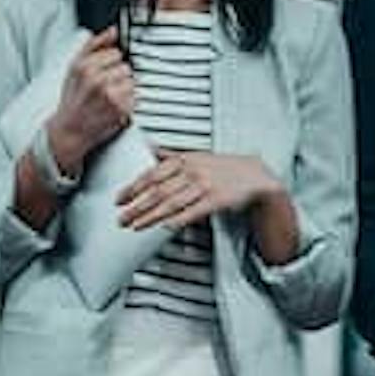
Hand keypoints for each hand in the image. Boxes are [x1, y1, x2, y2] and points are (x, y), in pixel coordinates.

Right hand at [46, 28, 135, 174]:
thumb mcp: (74, 67)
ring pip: (131, 80)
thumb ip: (94, 45)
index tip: (101, 72)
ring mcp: (111, 95)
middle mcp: (98, 80)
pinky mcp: (122, 109)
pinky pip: (134, 96)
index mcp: (85, 66)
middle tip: (103, 87)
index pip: (115, 52)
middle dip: (117, 75)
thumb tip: (113, 30)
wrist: (70, 130)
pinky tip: (112, 106)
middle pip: (125, 66)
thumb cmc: (72, 98)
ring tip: (107, 96)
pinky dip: (126, 101)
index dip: (109, 62)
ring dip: (123, 88)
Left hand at [115, 149, 277, 231]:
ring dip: (150, 216)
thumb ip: (171, 156)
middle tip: (121, 218)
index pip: (151, 174)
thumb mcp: (197, 156)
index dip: (132, 188)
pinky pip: (192, 211)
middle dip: (136, 206)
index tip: (119, 199)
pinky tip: (164, 226)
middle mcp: (192, 171)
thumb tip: (150, 149)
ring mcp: (204, 185)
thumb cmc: (224, 168)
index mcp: (184, 160)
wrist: (255, 177)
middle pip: (157, 191)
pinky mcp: (216, 200)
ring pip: (171, 203)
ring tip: (135, 226)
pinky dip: (177, 219)